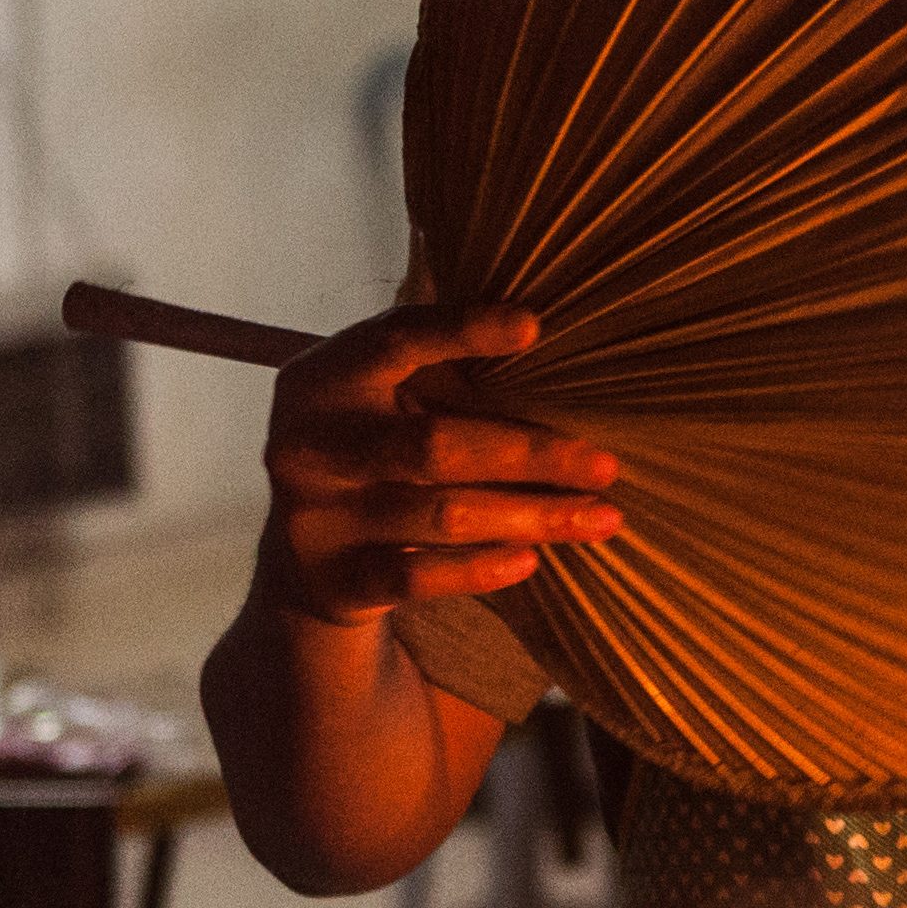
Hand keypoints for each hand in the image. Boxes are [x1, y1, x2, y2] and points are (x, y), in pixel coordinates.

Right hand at [262, 305, 620, 625]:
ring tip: (602, 517)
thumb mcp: (383, 401)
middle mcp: (308, 445)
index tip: (534, 326)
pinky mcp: (333, 581)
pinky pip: (420, 577)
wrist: (300, 559)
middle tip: (606, 465)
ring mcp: (315, 517)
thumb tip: (549, 346)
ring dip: (534, 516)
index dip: (460, 331)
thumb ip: (440, 373)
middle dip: (532, 454)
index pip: (394, 342)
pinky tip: (532, 558)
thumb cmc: (372, 453)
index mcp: (323, 381)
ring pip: (443, 515)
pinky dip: (482, 568)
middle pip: (435, 445)